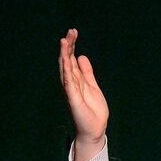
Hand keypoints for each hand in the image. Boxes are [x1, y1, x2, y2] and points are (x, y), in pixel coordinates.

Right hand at [59, 29, 108, 160]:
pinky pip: (69, 83)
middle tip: (71, 31)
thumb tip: (81, 56)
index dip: (72, 46)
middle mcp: (71, 83)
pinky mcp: (73, 99)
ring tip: (65, 41)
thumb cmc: (93, 109)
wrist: (95, 128)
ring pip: (65, 69)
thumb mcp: (92, 85)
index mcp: (76, 79)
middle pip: (67, 61)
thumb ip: (87, 72)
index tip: (74, 32)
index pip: (71, 59)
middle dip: (69, 46)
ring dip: (65, 55)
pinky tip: (67, 61)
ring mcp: (71, 90)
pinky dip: (67, 71)